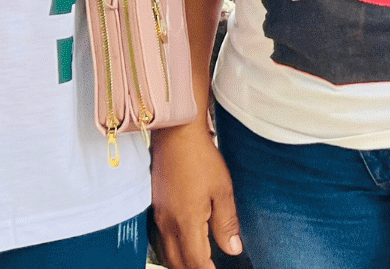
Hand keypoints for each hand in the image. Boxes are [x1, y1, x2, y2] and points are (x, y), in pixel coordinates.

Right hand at [151, 124, 242, 268]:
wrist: (176, 134)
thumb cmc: (200, 158)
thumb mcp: (222, 191)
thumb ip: (226, 224)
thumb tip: (232, 249)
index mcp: (186, 222)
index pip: (196, 262)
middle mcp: (168, 224)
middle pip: (177, 263)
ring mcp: (159, 215)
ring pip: (167, 253)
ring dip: (181, 263)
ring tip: (198, 262)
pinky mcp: (156, 206)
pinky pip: (161, 238)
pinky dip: (172, 249)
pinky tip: (184, 244)